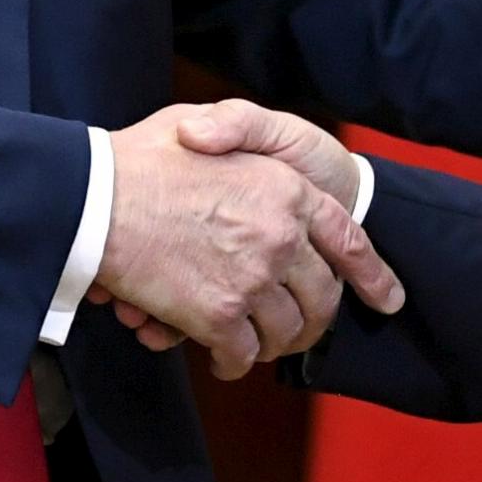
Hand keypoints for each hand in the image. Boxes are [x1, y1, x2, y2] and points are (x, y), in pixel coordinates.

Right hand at [98, 106, 402, 379]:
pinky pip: (243, 354)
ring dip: (275, 345)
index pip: (348, 239)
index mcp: (286, 188)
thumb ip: (236, 132)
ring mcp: (254, 276)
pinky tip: (222, 360)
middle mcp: (281, 234)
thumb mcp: (198, 119)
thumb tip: (247, 154)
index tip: (388, 300)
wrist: (93, 197)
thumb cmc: (139, 157)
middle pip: (321, 296)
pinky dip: (234, 363)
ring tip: (257, 345)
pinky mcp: (221, 315)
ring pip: (286, 331)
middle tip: (301, 330)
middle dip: (315, 320)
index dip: (371, 274)